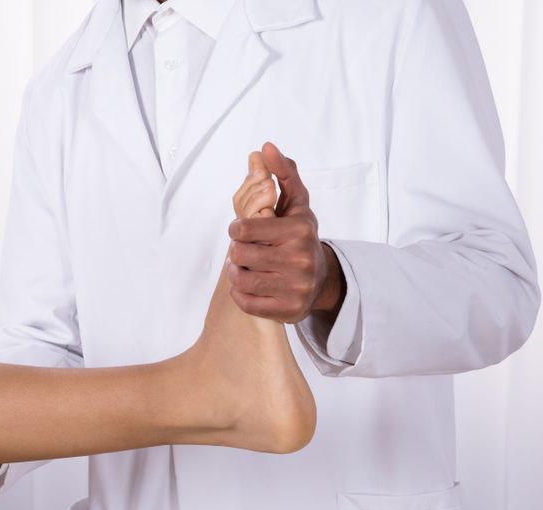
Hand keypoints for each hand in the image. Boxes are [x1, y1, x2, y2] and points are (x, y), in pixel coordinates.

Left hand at [227, 142, 345, 323]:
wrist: (323, 280)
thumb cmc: (301, 236)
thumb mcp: (296, 203)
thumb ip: (282, 173)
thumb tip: (265, 147)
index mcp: (299, 231)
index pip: (243, 228)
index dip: (237, 229)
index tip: (244, 231)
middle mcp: (300, 260)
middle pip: (237, 254)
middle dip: (237, 251)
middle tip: (247, 251)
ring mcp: (295, 288)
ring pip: (239, 279)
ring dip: (237, 272)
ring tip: (247, 267)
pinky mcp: (287, 311)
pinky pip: (245, 302)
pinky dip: (241, 293)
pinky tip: (252, 284)